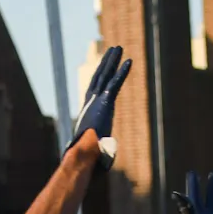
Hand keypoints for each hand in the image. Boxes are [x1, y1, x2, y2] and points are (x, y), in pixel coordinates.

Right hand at [68, 46, 131, 169]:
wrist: (83, 154)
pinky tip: (129, 61)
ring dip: (112, 61)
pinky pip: (115, 84)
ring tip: (118, 48)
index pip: (95, 90)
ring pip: (106, 76)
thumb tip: (102, 165)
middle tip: (112, 50)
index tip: (103, 68)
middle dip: (105, 63)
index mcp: (89, 111)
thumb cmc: (88, 155)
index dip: (99, 77)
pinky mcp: (106, 103)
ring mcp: (98, 101)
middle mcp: (91, 102)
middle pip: (99, 78)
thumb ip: (100, 150)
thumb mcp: (95, 150)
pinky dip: (122, 72)